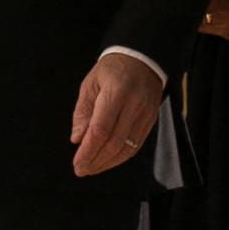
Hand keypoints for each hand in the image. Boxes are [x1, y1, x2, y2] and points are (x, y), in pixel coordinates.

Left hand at [70, 51, 164, 176]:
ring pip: (127, 148)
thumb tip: (77, 139)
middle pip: (113, 142)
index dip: (88, 150)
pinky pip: (136, 145)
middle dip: (95, 160)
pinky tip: (108, 161)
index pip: (100, 130)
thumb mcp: (90, 84)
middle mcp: (133, 104)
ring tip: (92, 168)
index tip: (77, 162)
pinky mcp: (151, 120)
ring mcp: (145, 113)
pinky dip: (121, 157)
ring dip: (108, 163)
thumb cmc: (112, 70)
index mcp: (115, 92)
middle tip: (81, 170)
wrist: (142, 59)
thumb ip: (83, 112)